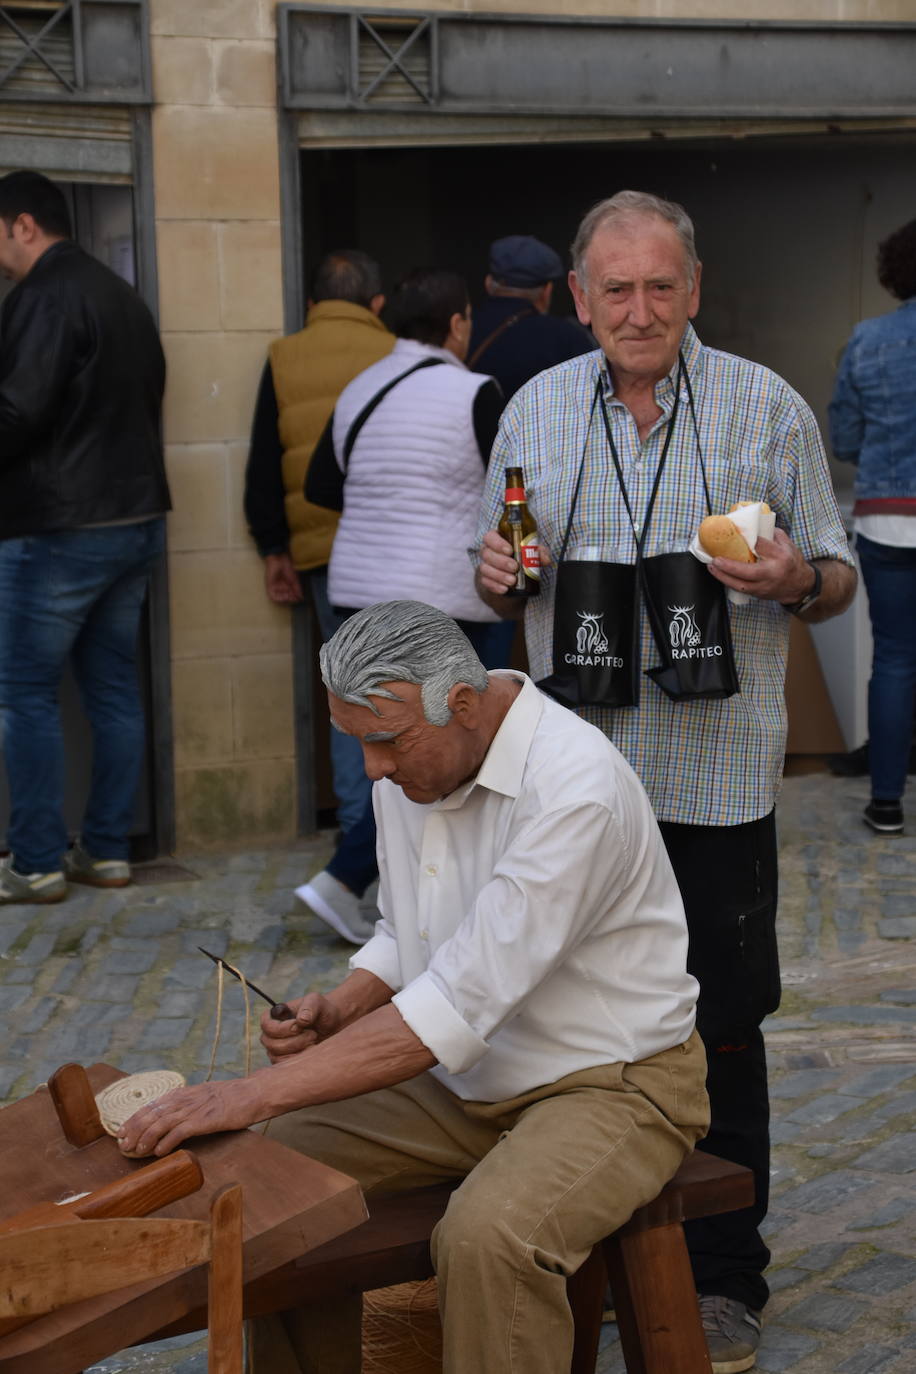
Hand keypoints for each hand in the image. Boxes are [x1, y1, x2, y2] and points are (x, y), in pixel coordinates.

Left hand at [117, 1079, 263, 1157]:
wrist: (252, 1093)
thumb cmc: (230, 1098)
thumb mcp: (203, 1096)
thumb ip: (186, 1105)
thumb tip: (169, 1118)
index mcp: (182, 1093)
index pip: (150, 1106)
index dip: (133, 1120)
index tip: (121, 1133)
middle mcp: (184, 1099)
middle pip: (151, 1114)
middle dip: (134, 1130)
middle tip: (123, 1146)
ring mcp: (193, 1109)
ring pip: (161, 1123)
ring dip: (145, 1138)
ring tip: (136, 1151)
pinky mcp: (204, 1120)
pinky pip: (179, 1132)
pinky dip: (166, 1142)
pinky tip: (158, 1152)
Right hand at [260, 992, 344, 1062]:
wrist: (333, 1026)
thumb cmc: (322, 1011)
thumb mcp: (317, 1002)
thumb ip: (309, 1007)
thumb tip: (301, 1020)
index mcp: (275, 1016)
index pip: (266, 1025)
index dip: (281, 1028)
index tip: (298, 1026)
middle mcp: (272, 1033)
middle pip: (270, 1043)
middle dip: (294, 1041)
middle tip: (312, 1034)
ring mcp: (276, 1049)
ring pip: (276, 1056)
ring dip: (298, 1050)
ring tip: (314, 1041)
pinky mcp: (284, 1060)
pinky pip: (284, 1066)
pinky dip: (299, 1060)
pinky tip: (312, 1051)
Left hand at [264, 553, 303, 604]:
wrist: (279, 560)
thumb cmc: (287, 567)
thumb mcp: (295, 579)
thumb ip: (297, 589)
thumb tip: (301, 597)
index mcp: (288, 585)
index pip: (291, 595)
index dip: (295, 598)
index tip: (298, 598)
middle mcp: (282, 587)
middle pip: (286, 597)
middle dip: (290, 599)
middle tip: (294, 598)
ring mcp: (276, 587)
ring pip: (279, 598)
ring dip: (284, 600)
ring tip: (289, 597)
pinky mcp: (270, 586)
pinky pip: (272, 596)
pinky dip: (278, 599)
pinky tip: (283, 598)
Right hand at [478, 529, 549, 596]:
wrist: (516, 576)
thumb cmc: (523, 557)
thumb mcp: (533, 552)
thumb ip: (540, 552)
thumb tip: (544, 558)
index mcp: (496, 539)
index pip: (490, 537)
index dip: (497, 543)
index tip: (510, 550)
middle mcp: (487, 551)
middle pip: (487, 554)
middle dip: (501, 561)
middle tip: (515, 567)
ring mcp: (485, 565)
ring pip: (485, 569)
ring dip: (499, 575)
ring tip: (512, 581)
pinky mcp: (485, 579)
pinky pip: (486, 582)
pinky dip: (495, 586)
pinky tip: (504, 589)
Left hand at [707, 528, 812, 602]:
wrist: (799, 585)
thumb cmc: (791, 562)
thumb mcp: (787, 544)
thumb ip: (771, 534)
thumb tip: (753, 525)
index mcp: (782, 557)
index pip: (763, 547)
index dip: (749, 541)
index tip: (736, 533)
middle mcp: (773, 573)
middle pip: (749, 571)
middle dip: (730, 566)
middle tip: (716, 559)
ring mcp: (765, 586)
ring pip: (741, 585)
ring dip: (723, 577)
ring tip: (712, 567)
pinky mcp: (758, 594)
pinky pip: (740, 589)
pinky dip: (728, 581)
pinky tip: (719, 574)